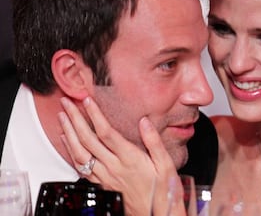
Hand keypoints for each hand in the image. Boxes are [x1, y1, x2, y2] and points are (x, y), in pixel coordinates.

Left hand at [58, 97, 185, 215]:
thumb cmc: (163, 191)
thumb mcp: (166, 165)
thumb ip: (154, 142)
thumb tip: (144, 121)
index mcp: (130, 159)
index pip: (107, 133)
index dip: (95, 115)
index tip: (88, 100)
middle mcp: (114, 167)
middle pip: (89, 140)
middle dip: (75, 119)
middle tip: (67, 102)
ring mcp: (106, 177)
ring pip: (80, 153)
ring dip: (69, 133)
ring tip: (62, 117)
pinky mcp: (103, 184)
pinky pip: (81, 167)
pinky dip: (71, 152)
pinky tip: (68, 142)